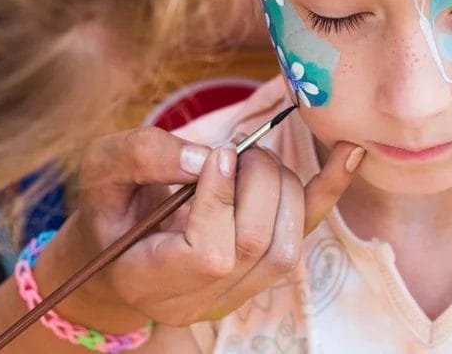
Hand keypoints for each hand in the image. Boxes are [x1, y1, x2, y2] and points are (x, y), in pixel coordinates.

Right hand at [35, 127, 364, 329]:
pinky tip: (350, 153)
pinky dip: (329, 190)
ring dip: (281, 186)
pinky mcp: (264, 271)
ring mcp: (237, 294)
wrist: (117, 253)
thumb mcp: (101, 172)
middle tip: (235, 151)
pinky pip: (306, 233)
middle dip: (257, 182)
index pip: (211, 255)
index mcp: (151, 280)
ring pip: (287, 244)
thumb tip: (208, 157)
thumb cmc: (108, 210)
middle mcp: (199, 300)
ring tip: (250, 161)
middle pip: (257, 244)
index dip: (222, 200)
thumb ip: (144, 156)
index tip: (217, 156)